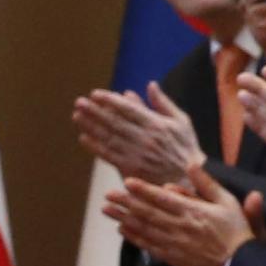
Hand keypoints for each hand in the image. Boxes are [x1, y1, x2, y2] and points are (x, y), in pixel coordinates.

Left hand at [73, 84, 203, 183]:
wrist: (187, 180)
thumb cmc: (185, 149)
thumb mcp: (181, 122)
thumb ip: (163, 103)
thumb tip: (150, 85)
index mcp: (157, 125)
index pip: (128, 110)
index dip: (110, 101)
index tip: (95, 94)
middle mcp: (145, 139)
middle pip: (115, 122)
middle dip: (95, 112)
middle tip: (79, 102)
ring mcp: (137, 155)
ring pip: (109, 138)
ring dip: (91, 127)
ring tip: (77, 116)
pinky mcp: (131, 169)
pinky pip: (110, 156)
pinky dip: (96, 147)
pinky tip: (83, 138)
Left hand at [102, 160, 253, 265]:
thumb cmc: (237, 234)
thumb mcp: (228, 203)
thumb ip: (208, 184)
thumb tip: (192, 165)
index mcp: (192, 211)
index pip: (162, 198)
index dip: (143, 189)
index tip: (126, 182)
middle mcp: (178, 226)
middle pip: (146, 212)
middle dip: (125, 202)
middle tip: (108, 194)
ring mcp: (173, 243)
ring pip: (143, 228)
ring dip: (123, 217)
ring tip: (107, 210)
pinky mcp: (172, 258)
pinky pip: (149, 246)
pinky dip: (134, 237)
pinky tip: (122, 230)